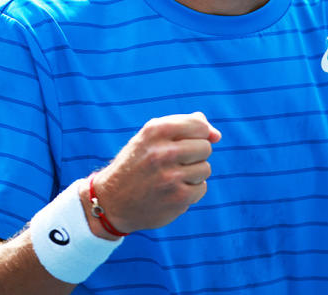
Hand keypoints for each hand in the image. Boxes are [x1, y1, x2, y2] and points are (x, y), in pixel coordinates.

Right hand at [86, 112, 221, 233]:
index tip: (185, 143)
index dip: (198, 134)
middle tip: (174, 162)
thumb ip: (184, 126)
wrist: (111, 201)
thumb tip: (216, 135)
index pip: (199, 125)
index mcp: (156, 131)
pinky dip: (190, 190)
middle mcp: (162, 152)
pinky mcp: (178, 198)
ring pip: (205, 168)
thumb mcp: (151, 137)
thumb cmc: (137, 163)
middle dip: (195, 155)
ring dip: (193, 174)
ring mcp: (170, 177)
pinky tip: (171, 191)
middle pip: (205, 147)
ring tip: (171, 177)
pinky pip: (201, 188)